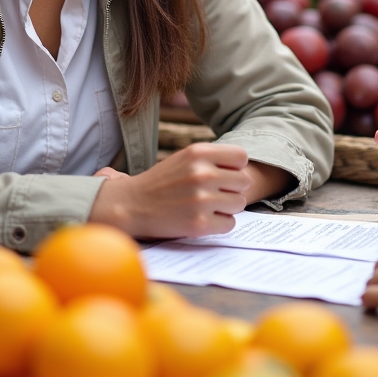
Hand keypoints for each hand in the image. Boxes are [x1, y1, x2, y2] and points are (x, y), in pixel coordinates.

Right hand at [90, 143, 250, 238]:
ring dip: (228, 207)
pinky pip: (230, 224)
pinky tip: (204, 218)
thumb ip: (213, 158)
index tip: (224, 174)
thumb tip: (245, 167)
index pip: (241, 156)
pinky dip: (220, 223)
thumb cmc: (163, 180)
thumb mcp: (185, 157)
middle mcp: (202, 173)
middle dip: (233, 188)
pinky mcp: (198, 224)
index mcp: (199, 152)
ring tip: (208, 205)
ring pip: (239, 203)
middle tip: (216, 193)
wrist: (133, 205)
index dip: (235, 167)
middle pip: (244, 181)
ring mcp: (201, 200)